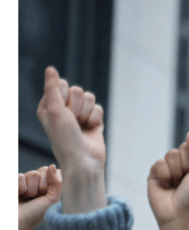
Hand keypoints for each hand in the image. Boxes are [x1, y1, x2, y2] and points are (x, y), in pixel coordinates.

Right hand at [19, 165, 61, 229]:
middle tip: (35, 198)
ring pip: (32, 173)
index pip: (54, 172)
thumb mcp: (52, 200)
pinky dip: (19, 188)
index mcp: (49, 187)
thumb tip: (52, 166)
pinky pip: (19, 176)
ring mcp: (25, 181)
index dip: (51, 182)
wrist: (15, 223)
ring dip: (30, 189)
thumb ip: (57, 182)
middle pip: (44, 170)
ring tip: (25, 198)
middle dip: (40, 186)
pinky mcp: (13, 182)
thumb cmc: (34, 214)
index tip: (46, 195)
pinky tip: (17, 195)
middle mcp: (37, 183)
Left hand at [36, 66, 105, 212]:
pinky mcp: (93, 120)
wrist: (84, 160)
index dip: (64, 96)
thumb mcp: (54, 111)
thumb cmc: (65, 139)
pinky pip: (98, 108)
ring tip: (82, 126)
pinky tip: (91, 129)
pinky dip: (96, 119)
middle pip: (77, 90)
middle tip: (73, 121)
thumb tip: (50, 68)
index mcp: (49, 105)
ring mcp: (79, 115)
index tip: (61, 111)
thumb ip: (52, 88)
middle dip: (77, 106)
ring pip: (89, 97)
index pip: (61, 84)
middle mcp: (64, 109)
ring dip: (87, 113)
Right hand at [147, 131, 188, 229]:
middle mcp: (184, 162)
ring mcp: (169, 166)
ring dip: (176, 172)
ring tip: (176, 185)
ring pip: (171, 154)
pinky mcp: (155, 172)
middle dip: (187, 165)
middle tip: (186, 180)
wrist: (177, 216)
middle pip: (184, 147)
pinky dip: (165, 176)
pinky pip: (159, 163)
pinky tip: (166, 186)